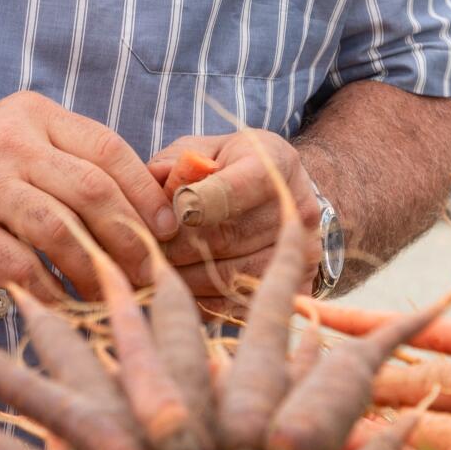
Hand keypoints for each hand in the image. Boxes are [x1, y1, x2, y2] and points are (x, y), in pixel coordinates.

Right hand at [0, 90, 177, 302]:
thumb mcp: (9, 137)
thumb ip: (62, 160)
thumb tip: (139, 204)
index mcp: (33, 115)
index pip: (108, 149)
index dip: (146, 193)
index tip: (167, 230)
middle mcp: (10, 143)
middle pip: (94, 192)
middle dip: (132, 241)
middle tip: (152, 276)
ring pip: (63, 232)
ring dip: (97, 274)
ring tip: (114, 299)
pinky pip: (21, 268)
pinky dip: (51, 295)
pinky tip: (64, 309)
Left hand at [148, 130, 320, 312]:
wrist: (283, 191)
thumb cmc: (233, 166)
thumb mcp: (206, 148)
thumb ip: (177, 161)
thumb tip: (151, 180)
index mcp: (274, 164)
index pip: (235, 188)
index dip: (199, 202)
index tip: (171, 212)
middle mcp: (296, 208)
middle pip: (230, 236)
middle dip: (180, 246)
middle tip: (146, 252)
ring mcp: (303, 251)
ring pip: (233, 273)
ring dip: (188, 277)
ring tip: (155, 273)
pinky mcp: (299, 284)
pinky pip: (245, 300)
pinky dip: (207, 300)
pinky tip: (180, 294)